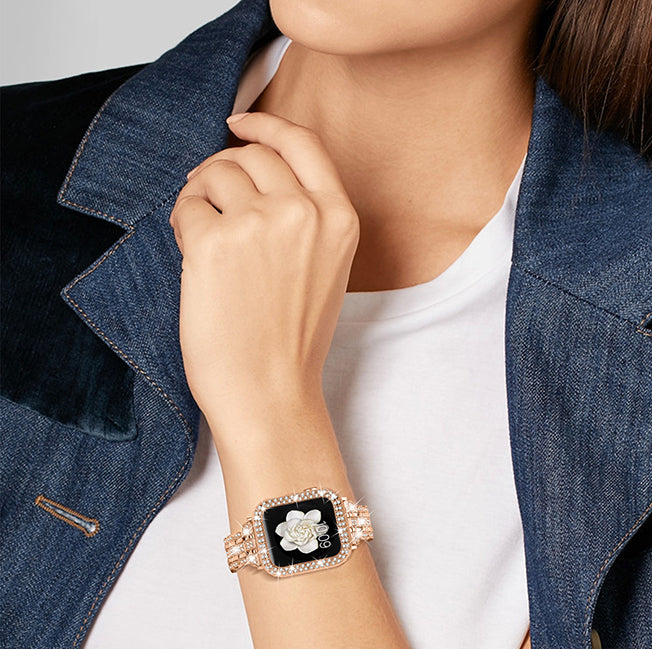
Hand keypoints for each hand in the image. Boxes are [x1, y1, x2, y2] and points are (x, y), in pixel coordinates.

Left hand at [169, 112, 359, 437]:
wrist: (269, 392)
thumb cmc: (291, 341)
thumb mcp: (325, 269)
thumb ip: (305, 217)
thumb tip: (247, 171)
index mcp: (340, 219)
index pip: (302, 143)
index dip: (265, 124)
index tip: (238, 124)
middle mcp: (304, 213)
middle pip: (251, 155)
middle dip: (223, 170)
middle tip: (210, 200)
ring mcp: (260, 225)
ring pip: (215, 172)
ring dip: (201, 194)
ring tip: (202, 233)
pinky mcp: (215, 242)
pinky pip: (187, 205)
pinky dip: (182, 221)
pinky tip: (191, 252)